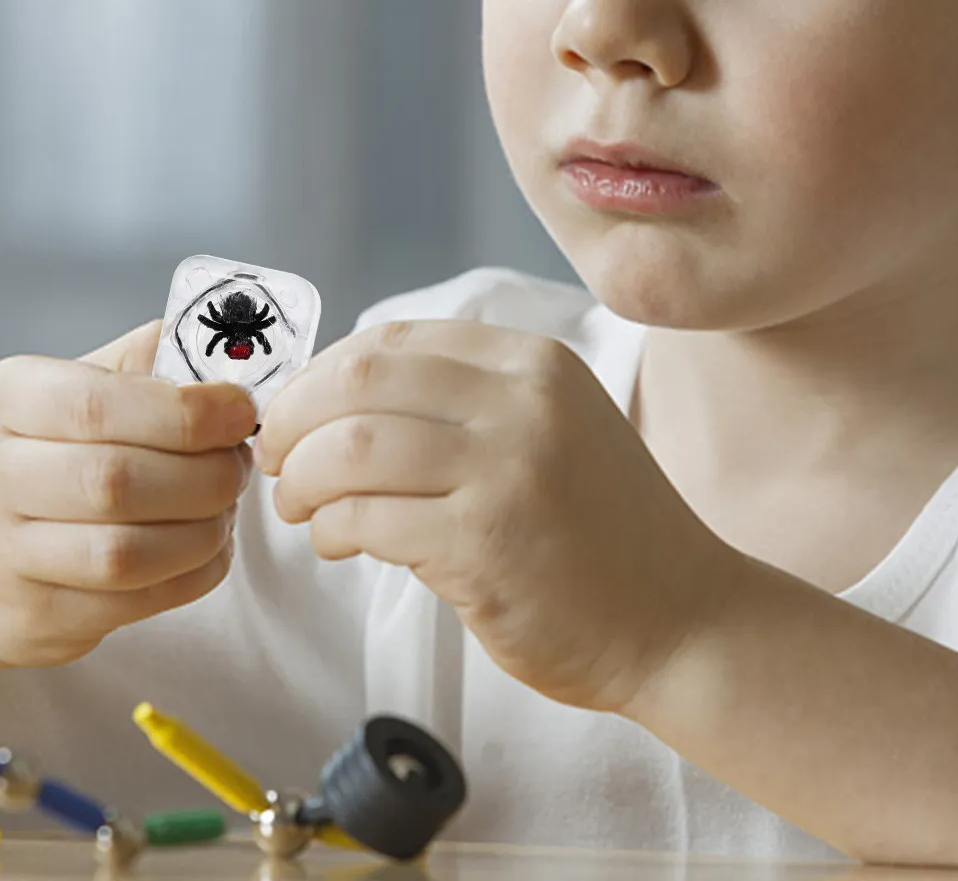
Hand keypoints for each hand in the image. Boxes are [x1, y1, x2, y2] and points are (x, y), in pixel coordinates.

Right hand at [0, 321, 256, 670]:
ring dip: (203, 531)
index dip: (187, 412)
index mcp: (2, 401)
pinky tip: (205, 548)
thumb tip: (222, 345)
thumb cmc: (31, 457)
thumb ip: (141, 363)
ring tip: (224, 508)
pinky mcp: (31, 621)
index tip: (240, 412)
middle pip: (115, 482)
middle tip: (239, 465)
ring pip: (125, 554)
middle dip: (204, 474)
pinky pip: (132, 604)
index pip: (98, 406)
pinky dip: (192, 575)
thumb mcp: (65, 388)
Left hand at [255, 318, 741, 714]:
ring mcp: (507, 469)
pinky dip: (334, 530)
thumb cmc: (601, 531)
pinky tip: (342, 542)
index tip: (296, 413)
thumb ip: (464, 403)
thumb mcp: (550, 428)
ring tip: (302, 507)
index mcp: (533, 362)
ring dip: (302, 479)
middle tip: (277, 460)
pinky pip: (369, 519)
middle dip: (295, 418)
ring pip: (352, 447)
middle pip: (360, 378)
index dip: (322, 375)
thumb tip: (336, 399)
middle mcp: (522, 400)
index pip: (392, 340)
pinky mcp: (487, 543)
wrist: (681, 617)